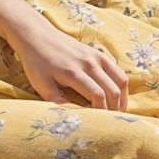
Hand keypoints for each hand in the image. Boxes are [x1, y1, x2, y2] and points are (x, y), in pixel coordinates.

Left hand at [11, 26, 129, 110]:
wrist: (37, 36)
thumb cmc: (36, 62)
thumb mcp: (41, 85)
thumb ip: (60, 102)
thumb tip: (79, 116)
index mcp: (73, 72)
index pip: (98, 96)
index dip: (102, 112)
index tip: (99, 122)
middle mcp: (88, 63)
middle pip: (113, 90)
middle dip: (114, 109)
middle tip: (111, 121)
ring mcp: (95, 56)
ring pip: (121, 80)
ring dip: (122, 98)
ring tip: (116, 111)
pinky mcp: (98, 53)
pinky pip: (117, 71)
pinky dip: (121, 85)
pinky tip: (115, 96)